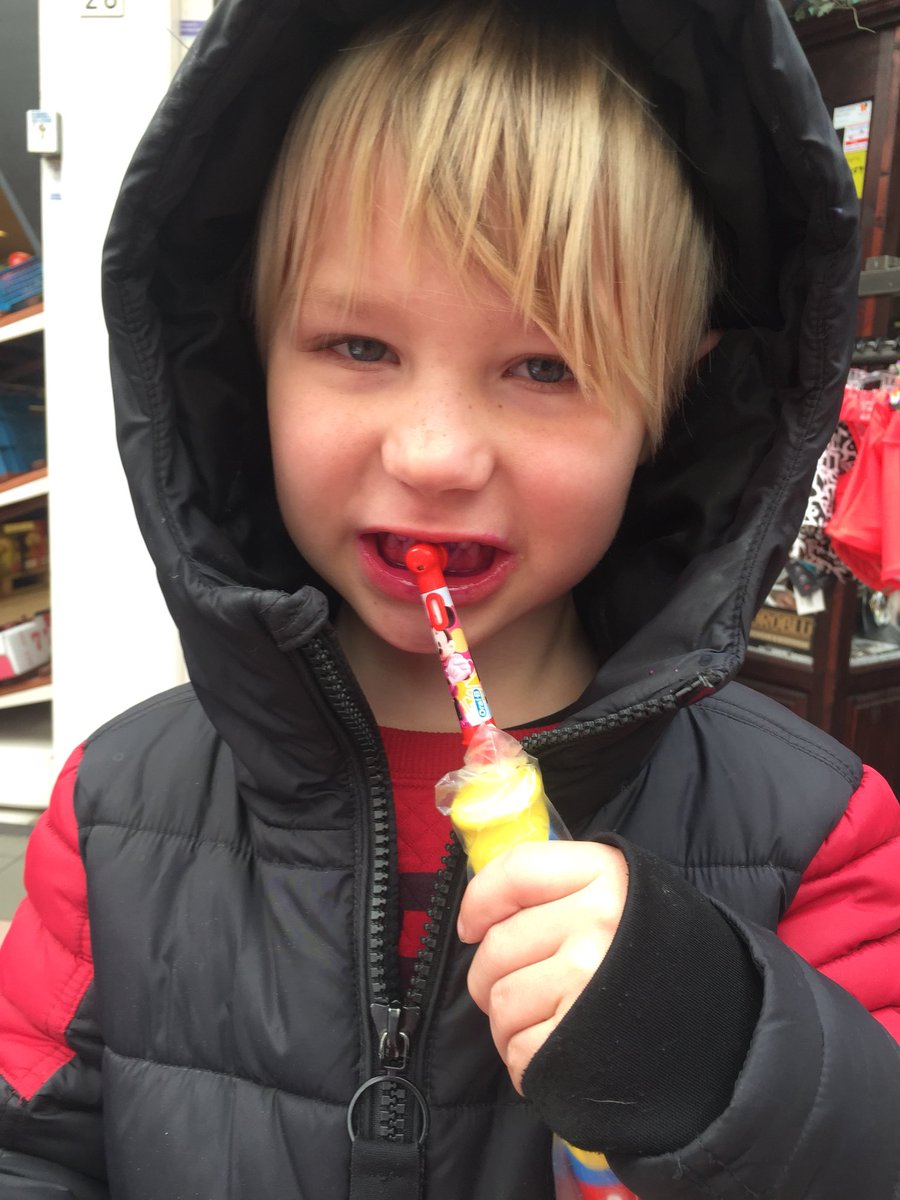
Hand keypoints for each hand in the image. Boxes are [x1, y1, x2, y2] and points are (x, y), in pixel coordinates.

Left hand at [457, 840, 627, 1093]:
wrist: (720, 1023)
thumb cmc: (652, 952)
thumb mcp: (617, 894)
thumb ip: (558, 887)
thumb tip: (480, 912)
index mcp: (604, 873)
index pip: (515, 871)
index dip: (479, 900)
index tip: (470, 927)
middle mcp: (598, 921)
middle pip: (498, 946)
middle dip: (488, 975)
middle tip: (509, 987)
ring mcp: (590, 979)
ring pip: (502, 1000)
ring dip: (505, 1021)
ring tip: (537, 1022)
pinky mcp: (583, 1039)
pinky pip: (519, 1049)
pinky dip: (522, 1059)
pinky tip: (550, 1051)